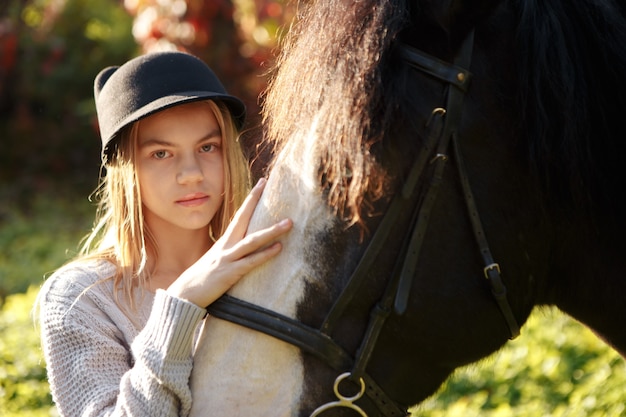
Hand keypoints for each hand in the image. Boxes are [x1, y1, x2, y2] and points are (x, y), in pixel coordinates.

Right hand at [166, 178, 291, 306]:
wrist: (184, 295)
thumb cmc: (202, 280)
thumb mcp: (217, 261)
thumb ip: (231, 253)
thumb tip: (245, 248)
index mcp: (224, 241)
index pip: (239, 215)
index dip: (250, 199)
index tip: (261, 183)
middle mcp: (226, 245)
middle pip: (243, 218)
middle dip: (255, 200)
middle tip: (268, 184)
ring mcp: (227, 258)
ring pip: (252, 241)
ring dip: (272, 231)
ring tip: (288, 223)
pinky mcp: (230, 273)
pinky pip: (251, 262)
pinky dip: (265, 254)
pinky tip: (279, 248)